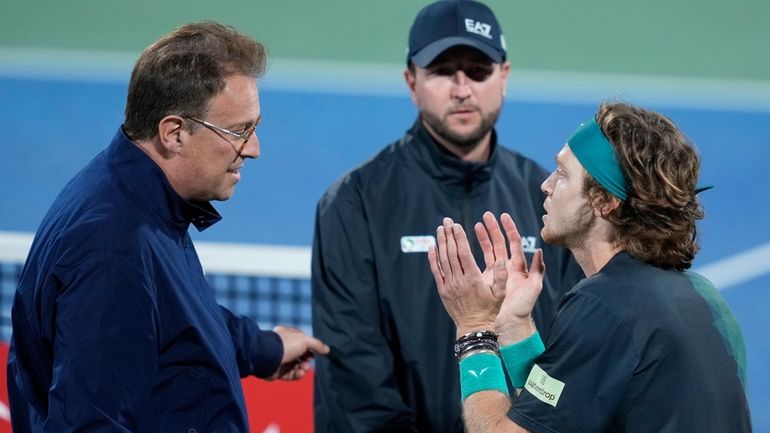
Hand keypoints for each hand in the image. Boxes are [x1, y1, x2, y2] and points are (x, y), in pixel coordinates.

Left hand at [269, 325, 329, 380]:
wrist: (267, 358)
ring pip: (295, 366)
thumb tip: (327, 349)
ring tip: (304, 369)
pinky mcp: (276, 371)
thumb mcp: (305, 340)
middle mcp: (282, 347)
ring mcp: (279, 359)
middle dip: (306, 360)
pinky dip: (296, 374)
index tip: (314, 352)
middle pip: (299, 355)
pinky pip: (289, 374)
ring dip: (303, 368)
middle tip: (308, 362)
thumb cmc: (285, 345)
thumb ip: (317, 345)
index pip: (301, 341)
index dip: (308, 347)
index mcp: (287, 335)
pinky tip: (300, 373)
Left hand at [428, 217, 507, 335]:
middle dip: (449, 235)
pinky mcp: (443, 290)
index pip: (463, 253)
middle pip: (451, 253)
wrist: (474, 328)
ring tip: (440, 229)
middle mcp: (459, 280)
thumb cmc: (489, 310)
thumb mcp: (500, 294)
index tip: (457, 225)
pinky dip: (433, 258)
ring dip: (441, 242)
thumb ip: (502, 276)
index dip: (459, 238)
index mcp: (473, 279)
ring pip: (443, 260)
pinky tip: (432, 247)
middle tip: (446, 221)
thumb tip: (503, 258)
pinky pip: (436, 271)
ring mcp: (449, 285)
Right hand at [476, 212, 543, 343]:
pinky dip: (474, 253)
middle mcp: (507, 267)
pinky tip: (467, 245)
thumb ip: (537, 269)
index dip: (509, 228)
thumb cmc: (523, 306)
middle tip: (486, 216)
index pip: (513, 242)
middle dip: (493, 228)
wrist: (510, 323)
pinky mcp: (486, 280)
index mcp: (518, 266)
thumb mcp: (534, 287)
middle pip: (499, 242)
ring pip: (488, 250)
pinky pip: (479, 262)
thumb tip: (538, 250)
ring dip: (482, 237)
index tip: (503, 216)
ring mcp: (496, 273)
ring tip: (475, 225)